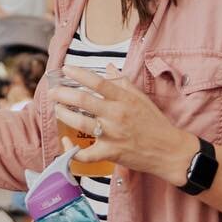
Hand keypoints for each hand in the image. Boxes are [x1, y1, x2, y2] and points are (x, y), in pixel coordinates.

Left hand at [53, 67, 198, 184]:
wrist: (169, 150)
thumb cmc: (154, 122)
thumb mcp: (140, 97)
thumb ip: (122, 81)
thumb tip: (107, 67)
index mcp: (123, 99)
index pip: (97, 82)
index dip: (78, 74)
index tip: (65, 69)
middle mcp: (116, 115)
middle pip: (83, 101)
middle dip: (62, 94)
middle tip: (52, 92)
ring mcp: (112, 135)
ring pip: (80, 123)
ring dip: (64, 115)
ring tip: (57, 109)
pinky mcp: (111, 153)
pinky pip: (86, 154)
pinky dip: (72, 150)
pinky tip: (66, 142)